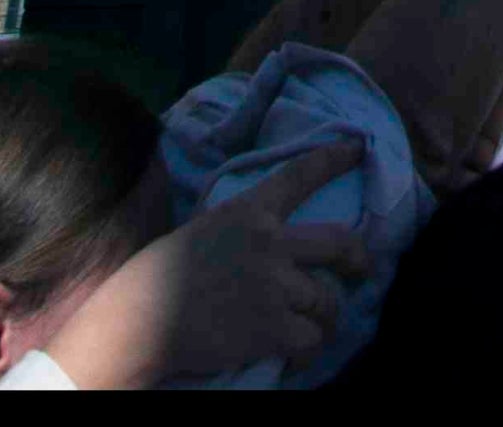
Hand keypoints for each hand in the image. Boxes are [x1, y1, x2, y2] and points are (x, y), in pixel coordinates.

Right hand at [44, 143, 370, 386]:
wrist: (141, 317)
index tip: (357, 147)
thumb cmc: (164, 273)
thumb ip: (246, 225)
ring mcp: (274, 285)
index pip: (301, 175)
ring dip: (326, 317)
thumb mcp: (209, 227)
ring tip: (315, 327)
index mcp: (251, 210)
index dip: (334, 158)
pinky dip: (308, 351)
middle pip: (340, 242)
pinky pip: (311, 339)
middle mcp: (270, 242)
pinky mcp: (271, 328)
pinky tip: (296, 355)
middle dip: (359, 259)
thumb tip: (273, 233)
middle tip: (361, 270)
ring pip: (328, 301)